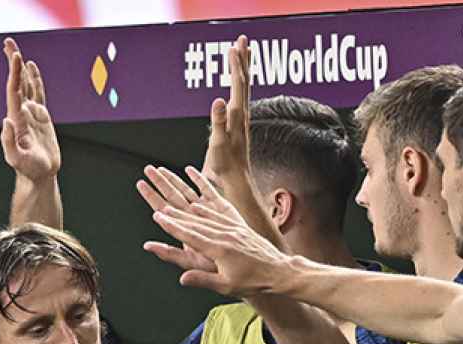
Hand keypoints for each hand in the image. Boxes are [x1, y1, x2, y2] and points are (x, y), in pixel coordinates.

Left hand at [0, 37, 59, 181]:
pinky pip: (37, 93)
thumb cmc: (28, 170)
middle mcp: (21, 112)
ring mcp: (31, 113)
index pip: (14, 90)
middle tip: (8, 43)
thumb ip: (9, 142)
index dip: (14, 73)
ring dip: (21, 67)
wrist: (38, 176)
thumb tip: (6, 120)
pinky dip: (35, 79)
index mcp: (16, 119)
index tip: (15, 56)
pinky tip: (32, 68)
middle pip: (17, 82)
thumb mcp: (17, 160)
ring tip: (15, 50)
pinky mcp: (41, 117)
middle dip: (12, 62)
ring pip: (26, 84)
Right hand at [139, 165, 290, 296]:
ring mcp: (233, 230)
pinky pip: (220, 215)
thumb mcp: (226, 286)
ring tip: (174, 204)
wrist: (279, 271)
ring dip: (188, 211)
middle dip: (175, 216)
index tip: (160, 217)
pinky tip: (199, 205)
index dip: (173, 226)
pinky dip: (207, 209)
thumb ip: (203, 280)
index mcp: (220, 250)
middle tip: (160, 208)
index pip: (190, 236)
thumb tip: (183, 278)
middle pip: (195, 223)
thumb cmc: (254, 281)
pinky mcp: (240, 228)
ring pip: (206, 218)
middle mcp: (225, 235)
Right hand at [200, 35, 252, 188]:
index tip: (233, 46)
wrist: (236, 185)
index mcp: (236, 117)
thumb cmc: (225, 169)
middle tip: (242, 38)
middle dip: (243, 60)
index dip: (235, 66)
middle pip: (244, 81)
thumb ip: (218, 122)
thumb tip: (219, 99)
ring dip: (243, 69)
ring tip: (242, 53)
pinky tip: (238, 85)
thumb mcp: (218, 145)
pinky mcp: (238, 127)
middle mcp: (242, 116)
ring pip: (244, 88)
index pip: (237, 85)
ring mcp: (241, 121)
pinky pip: (240, 98)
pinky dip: (239, 85)